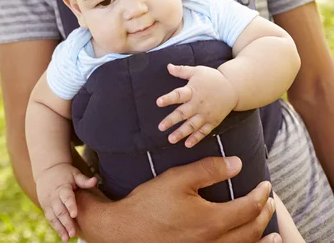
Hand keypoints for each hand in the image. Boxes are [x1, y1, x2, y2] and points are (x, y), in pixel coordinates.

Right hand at [36, 163, 96, 240]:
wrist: (47, 170)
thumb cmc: (65, 173)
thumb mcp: (74, 174)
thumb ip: (84, 180)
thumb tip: (95, 180)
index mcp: (62, 187)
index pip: (67, 197)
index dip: (70, 205)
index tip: (75, 214)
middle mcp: (54, 196)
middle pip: (60, 210)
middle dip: (66, 222)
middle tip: (73, 233)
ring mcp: (48, 202)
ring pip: (53, 217)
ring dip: (60, 228)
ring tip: (67, 238)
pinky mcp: (45, 207)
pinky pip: (50, 219)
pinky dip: (56, 227)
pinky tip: (62, 235)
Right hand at [75, 156, 280, 242]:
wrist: (126, 230)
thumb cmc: (150, 203)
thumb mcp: (178, 178)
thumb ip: (209, 169)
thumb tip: (238, 164)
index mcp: (211, 221)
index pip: (248, 209)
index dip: (261, 196)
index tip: (267, 185)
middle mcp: (213, 242)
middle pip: (251, 231)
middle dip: (264, 214)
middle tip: (270, 201)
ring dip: (261, 238)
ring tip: (273, 232)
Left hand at [157, 63, 237, 146]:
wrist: (233, 88)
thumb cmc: (212, 78)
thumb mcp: (197, 71)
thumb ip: (182, 70)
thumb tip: (168, 66)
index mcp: (194, 90)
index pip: (179, 94)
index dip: (169, 98)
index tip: (158, 102)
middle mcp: (199, 103)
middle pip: (184, 113)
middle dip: (172, 120)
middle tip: (161, 127)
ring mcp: (206, 114)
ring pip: (192, 125)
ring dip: (181, 133)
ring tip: (171, 139)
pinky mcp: (213, 121)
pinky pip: (204, 131)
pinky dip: (196, 138)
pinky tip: (187, 144)